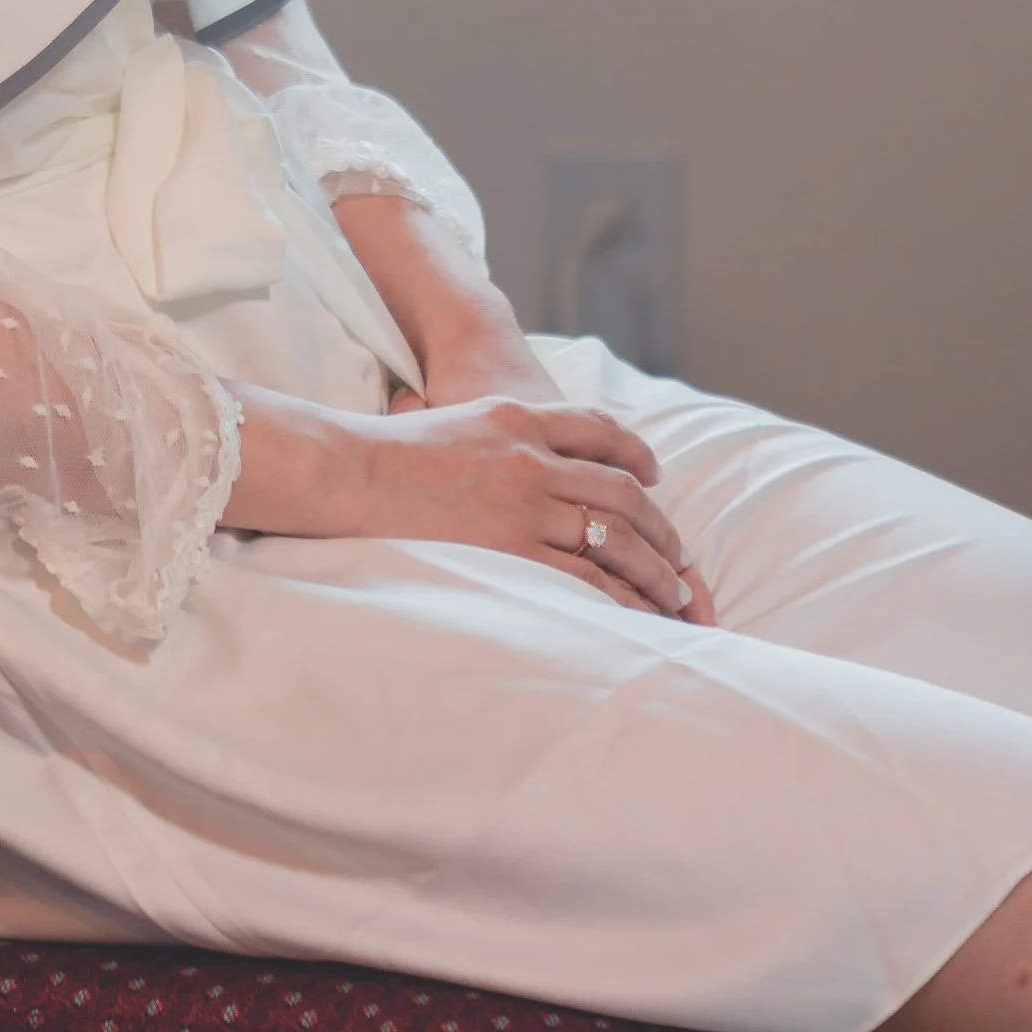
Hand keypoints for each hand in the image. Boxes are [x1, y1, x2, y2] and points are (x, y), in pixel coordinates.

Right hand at [345, 396, 705, 617]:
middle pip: (621, 489)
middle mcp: (533, 455)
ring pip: (615, 536)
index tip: (653, 477)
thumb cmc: (384, 454)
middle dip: (661, 528)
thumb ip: (491, 436)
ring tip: (674, 596)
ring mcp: (526, 501)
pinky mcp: (514, 547)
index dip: (635, 453)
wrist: (350, 471)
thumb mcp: (450, 420)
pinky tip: (636, 615)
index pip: (597, 428)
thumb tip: (503, 460)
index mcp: (517, 415)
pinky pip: (586, 576)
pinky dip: (620, 597)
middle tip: (680, 556)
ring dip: (653, 569)